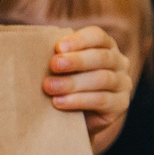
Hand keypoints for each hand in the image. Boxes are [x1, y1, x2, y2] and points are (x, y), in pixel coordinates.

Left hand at [45, 26, 132, 152]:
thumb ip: (55, 56)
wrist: (75, 118)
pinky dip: (79, 100)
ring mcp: (123, 83)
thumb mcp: (61, 68)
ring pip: (102, 79)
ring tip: (49, 87)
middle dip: (75, 61)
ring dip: (73, 82)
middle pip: (101, 57)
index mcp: (105, 46)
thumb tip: (30, 47)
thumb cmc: (63, 84)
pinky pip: (102, 100)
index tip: (58, 47)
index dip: (79, 40)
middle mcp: (119, 62)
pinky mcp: (120, 104)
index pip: (97, 36)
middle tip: (53, 65)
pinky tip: (59, 102)